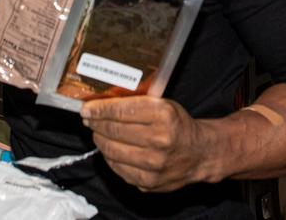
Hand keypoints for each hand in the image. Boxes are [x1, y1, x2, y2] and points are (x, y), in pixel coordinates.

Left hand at [82, 97, 217, 192]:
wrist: (200, 153)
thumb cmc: (178, 125)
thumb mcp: (163, 105)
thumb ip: (136, 103)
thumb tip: (101, 103)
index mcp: (163, 115)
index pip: (120, 111)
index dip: (99, 109)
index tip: (86, 108)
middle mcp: (159, 140)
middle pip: (113, 131)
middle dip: (96, 123)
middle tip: (89, 119)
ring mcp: (153, 164)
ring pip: (111, 151)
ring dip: (100, 140)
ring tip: (98, 133)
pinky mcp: (148, 182)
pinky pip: (118, 168)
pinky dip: (109, 157)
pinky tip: (110, 149)